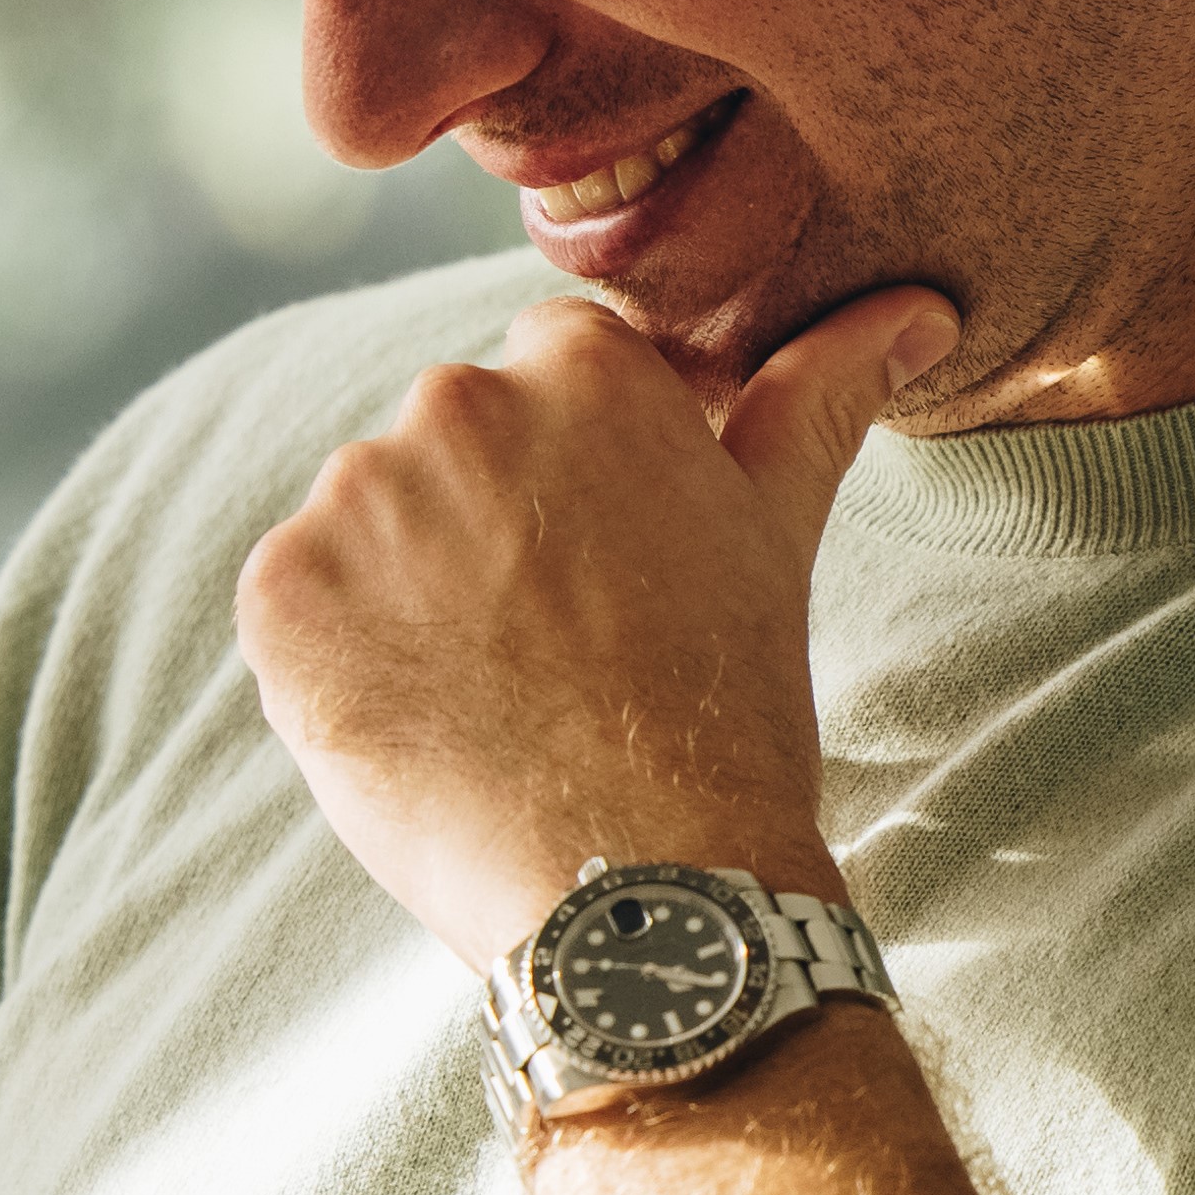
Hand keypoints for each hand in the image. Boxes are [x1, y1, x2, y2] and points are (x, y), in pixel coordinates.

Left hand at [234, 284, 951, 959]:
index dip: (577, 478)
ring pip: (370, 523)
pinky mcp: (279, 592)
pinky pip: (297, 602)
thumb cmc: (724, 710)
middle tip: (557, 645)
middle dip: (489, 526)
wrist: (640, 887)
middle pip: (452, 443)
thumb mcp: (776, 530)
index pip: (550, 372)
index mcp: (581, 365)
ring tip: (493, 691)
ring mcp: (356, 496)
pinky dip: (338, 656)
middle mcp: (457, 402)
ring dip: (407, 589)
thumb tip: (915, 307)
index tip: (608, 565)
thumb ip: (822, 395)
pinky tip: (420, 720)